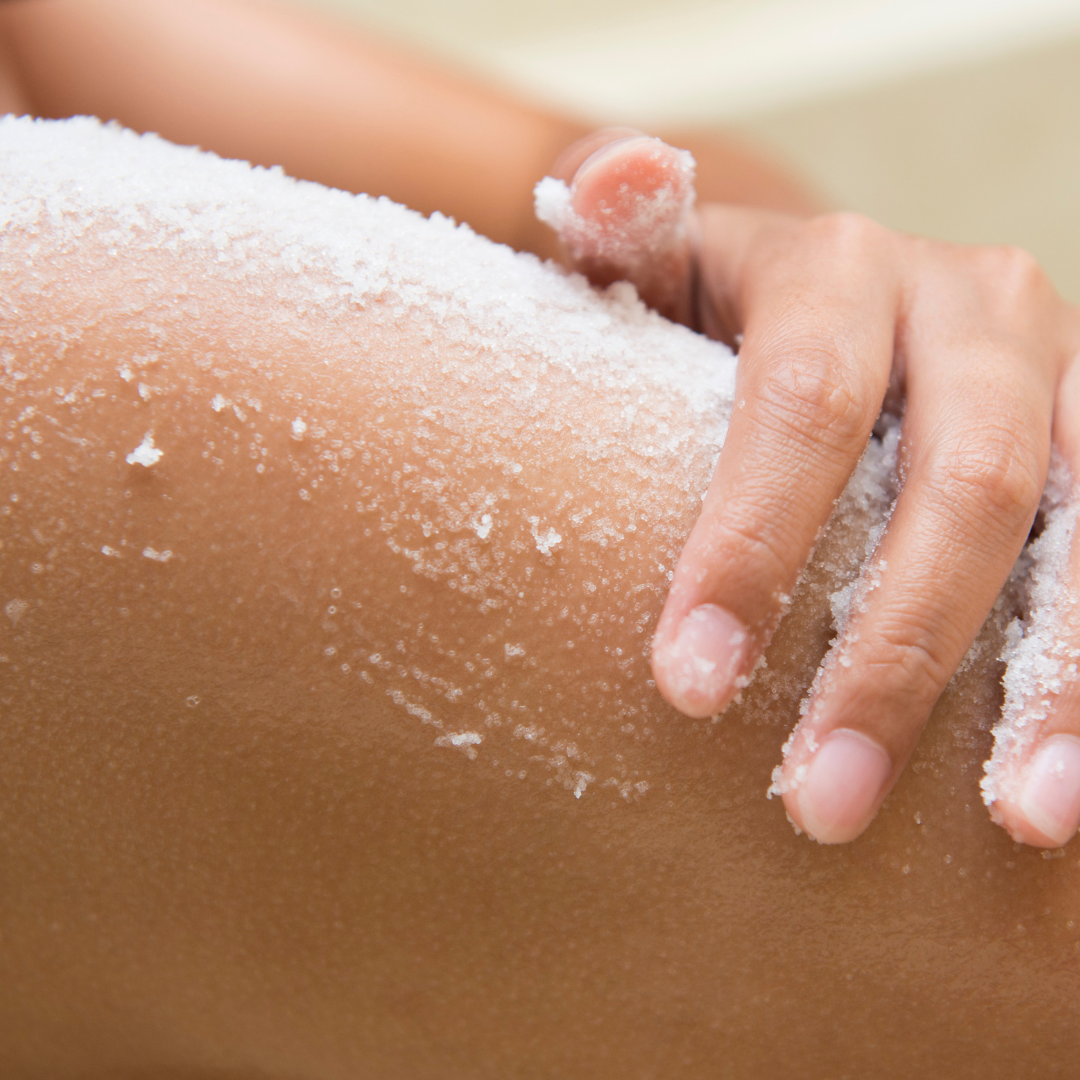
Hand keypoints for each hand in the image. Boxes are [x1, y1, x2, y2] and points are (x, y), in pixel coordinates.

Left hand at [538, 130, 1079, 846]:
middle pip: (967, 483)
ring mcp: (1065, 372)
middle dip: (898, 655)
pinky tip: (1073, 770)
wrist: (826, 305)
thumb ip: (626, 235)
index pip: (801, 406)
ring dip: (1063, 683)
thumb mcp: (662, 273)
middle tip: (825, 800)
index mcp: (841, 268)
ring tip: (1021, 815)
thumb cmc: (715, 320)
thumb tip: (605, 176)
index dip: (751, 547)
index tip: (691, 688)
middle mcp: (975, 306)